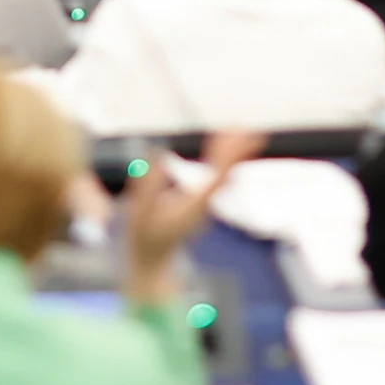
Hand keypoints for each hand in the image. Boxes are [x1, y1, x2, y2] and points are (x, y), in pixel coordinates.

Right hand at [120, 134, 253, 303]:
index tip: (241, 139)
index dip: (230, 156)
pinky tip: (219, 144)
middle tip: (243, 124)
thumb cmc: (143, 236)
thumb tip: (158, 155)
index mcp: (193, 206)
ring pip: (222, 172)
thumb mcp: (140, 212)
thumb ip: (148, 185)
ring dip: (229, 149)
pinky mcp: (199, 202)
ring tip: (236, 126)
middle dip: (234, 148)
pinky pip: (215, 174)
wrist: (150, 260)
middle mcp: (204, 204)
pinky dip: (220, 157)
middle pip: (224, 172)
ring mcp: (203, 204)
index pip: (218, 177)